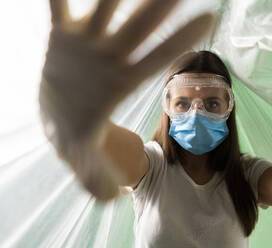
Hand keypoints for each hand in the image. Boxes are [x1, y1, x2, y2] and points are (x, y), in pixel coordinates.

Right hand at [39, 0, 213, 200]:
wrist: (54, 112)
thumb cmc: (76, 132)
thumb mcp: (83, 158)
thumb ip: (96, 177)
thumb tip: (109, 201)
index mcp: (121, 84)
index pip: (155, 62)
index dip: (179, 43)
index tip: (210, 20)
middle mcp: (110, 59)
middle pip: (138, 29)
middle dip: (158, 6)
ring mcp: (87, 44)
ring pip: (105, 9)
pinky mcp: (62, 35)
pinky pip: (59, 7)